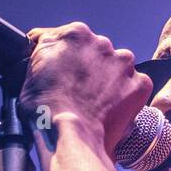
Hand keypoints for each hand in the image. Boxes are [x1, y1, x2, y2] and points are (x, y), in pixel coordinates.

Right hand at [19, 22, 151, 155]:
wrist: (71, 136)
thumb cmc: (46, 109)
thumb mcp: (30, 69)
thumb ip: (42, 50)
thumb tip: (42, 44)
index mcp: (75, 34)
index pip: (70, 39)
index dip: (66, 58)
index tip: (64, 73)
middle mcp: (102, 43)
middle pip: (96, 53)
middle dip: (90, 69)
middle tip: (80, 92)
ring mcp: (123, 64)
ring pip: (117, 68)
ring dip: (109, 80)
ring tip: (96, 103)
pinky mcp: (139, 84)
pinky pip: (135, 86)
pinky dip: (126, 96)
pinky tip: (111, 110)